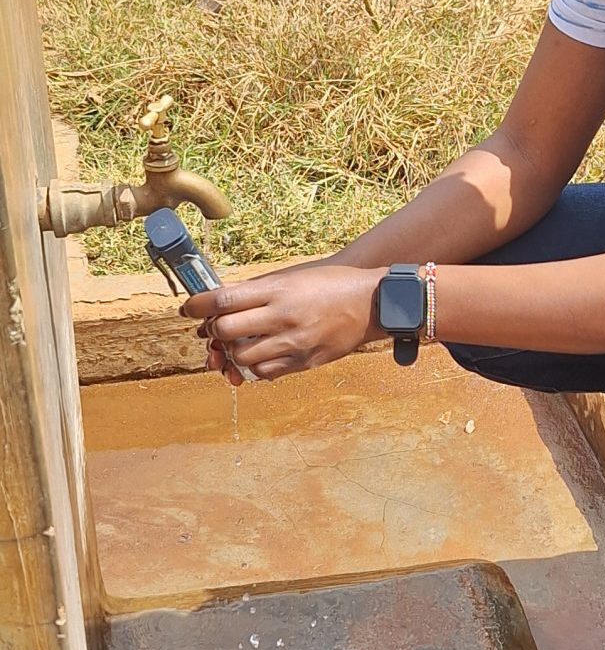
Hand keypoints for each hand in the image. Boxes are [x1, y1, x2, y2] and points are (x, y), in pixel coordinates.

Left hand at [181, 261, 386, 382]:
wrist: (372, 303)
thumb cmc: (332, 283)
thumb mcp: (294, 277)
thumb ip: (260, 290)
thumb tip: (223, 298)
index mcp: (280, 290)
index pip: (224, 299)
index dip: (198, 304)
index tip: (188, 307)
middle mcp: (283, 317)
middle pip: (226, 330)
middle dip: (213, 329)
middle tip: (215, 326)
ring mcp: (293, 343)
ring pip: (241, 356)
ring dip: (231, 351)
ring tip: (236, 342)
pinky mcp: (302, 362)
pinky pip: (264, 372)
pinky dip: (253, 366)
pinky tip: (257, 355)